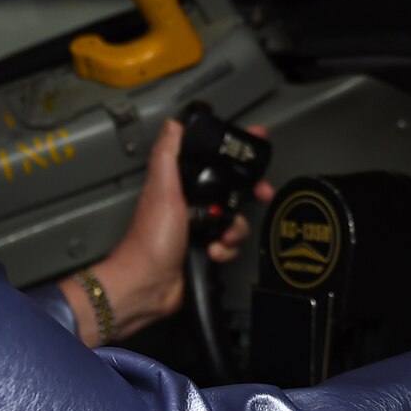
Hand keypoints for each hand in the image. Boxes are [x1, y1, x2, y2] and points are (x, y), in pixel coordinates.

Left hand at [61, 118, 274, 346]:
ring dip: (234, 227)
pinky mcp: (207, 248)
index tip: (256, 142)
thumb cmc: (149, 241)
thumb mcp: (161, 189)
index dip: (234, 151)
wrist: (150, 286)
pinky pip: (231, 243)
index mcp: (178, 184)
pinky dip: (227, 248)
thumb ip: (167, 154)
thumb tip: (174, 124)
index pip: (211, 159)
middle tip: (261, 193)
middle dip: (248, 192)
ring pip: (236, 217)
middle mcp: (190, 203)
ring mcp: (200, 226)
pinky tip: (214, 251)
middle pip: (232, 188)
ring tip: (222, 235)